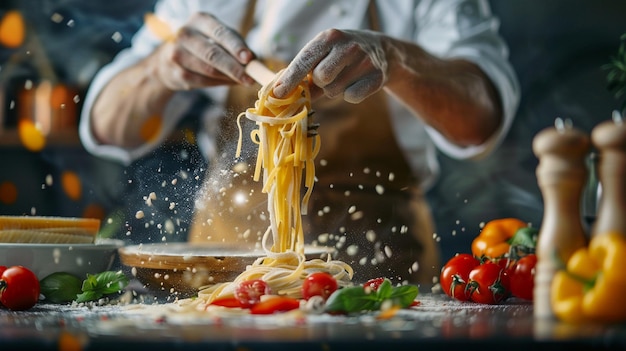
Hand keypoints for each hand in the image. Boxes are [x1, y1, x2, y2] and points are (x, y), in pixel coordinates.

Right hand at [154, 12, 255, 90]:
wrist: (171, 58)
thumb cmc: (205, 45)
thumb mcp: (221, 39)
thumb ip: (238, 48)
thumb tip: (255, 64)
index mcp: (200, 20)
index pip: (220, 33)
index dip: (235, 47)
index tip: (249, 59)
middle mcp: (185, 34)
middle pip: (213, 54)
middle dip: (234, 68)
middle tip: (250, 79)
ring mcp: (177, 54)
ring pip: (209, 71)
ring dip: (229, 78)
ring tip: (243, 81)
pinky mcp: (176, 73)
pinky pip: (203, 82)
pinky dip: (219, 83)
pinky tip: (228, 82)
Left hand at [273, 29, 387, 103]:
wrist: (381, 51)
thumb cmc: (342, 55)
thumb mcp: (323, 54)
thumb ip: (304, 73)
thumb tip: (281, 92)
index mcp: (329, 37)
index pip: (305, 60)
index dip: (290, 79)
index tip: (277, 93)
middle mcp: (347, 46)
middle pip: (321, 78)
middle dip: (320, 83)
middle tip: (329, 76)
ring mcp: (364, 61)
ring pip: (335, 90)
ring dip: (335, 90)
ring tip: (345, 77)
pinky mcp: (376, 77)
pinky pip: (352, 97)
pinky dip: (350, 95)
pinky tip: (356, 83)